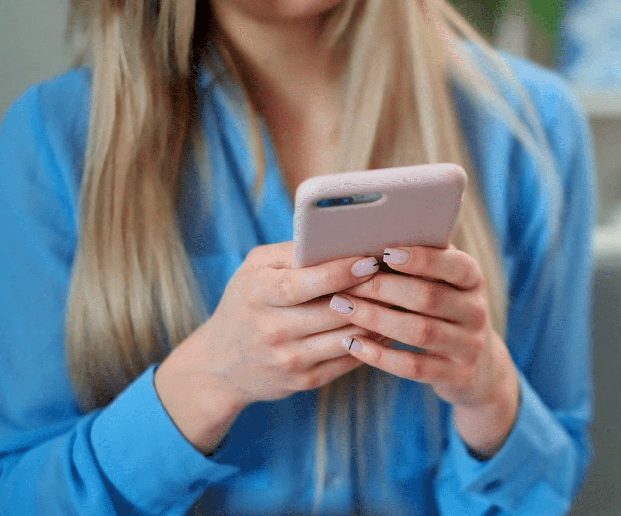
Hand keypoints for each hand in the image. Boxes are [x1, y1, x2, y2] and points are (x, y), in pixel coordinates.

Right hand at [155, 241, 385, 453]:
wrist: (220, 365)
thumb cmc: (246, 302)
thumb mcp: (254, 270)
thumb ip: (292, 253)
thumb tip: (337, 239)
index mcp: (258, 294)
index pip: (303, 283)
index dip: (339, 272)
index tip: (369, 260)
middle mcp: (272, 329)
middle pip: (334, 311)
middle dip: (370, 292)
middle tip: (398, 276)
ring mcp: (289, 359)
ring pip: (348, 336)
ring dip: (379, 318)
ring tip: (399, 298)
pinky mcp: (305, 381)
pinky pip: (350, 359)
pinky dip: (373, 341)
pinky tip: (387, 325)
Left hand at [331, 244, 520, 456]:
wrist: (479, 366)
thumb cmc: (445, 310)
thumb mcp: (445, 283)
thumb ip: (423, 261)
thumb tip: (376, 231)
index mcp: (473, 280)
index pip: (454, 265)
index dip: (421, 258)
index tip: (386, 252)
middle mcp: (476, 311)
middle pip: (429, 297)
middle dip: (384, 288)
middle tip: (347, 282)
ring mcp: (469, 346)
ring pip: (419, 332)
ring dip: (376, 319)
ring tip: (341, 306)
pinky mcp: (457, 375)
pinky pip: (414, 367)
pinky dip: (380, 356)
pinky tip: (353, 343)